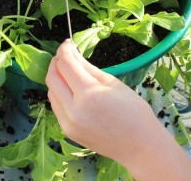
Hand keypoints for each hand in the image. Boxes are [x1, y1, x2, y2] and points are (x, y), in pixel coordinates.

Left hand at [46, 40, 163, 163]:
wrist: (139, 146)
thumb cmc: (134, 112)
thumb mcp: (113, 83)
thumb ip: (89, 68)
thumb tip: (73, 54)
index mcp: (88, 94)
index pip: (66, 64)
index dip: (64, 50)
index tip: (68, 43)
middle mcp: (73, 109)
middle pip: (52, 78)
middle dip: (56, 62)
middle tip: (65, 55)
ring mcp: (68, 123)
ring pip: (51, 92)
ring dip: (56, 78)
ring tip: (68, 71)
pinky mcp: (67, 131)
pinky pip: (56, 107)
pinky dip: (59, 94)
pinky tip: (70, 90)